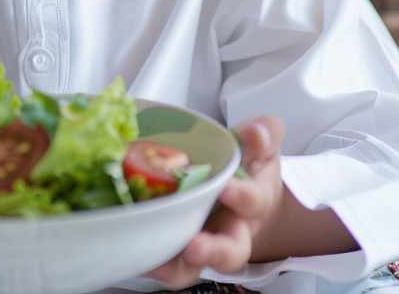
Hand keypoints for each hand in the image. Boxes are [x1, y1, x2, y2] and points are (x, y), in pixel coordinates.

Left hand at [146, 114, 357, 289]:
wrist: (245, 197)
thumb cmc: (250, 167)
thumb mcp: (260, 144)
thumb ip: (263, 133)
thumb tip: (257, 133)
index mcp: (254, 200)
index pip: (253, 201)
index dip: (242, 195)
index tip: (227, 187)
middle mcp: (232, 229)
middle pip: (231, 251)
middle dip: (213, 251)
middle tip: (194, 246)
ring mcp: (206, 244)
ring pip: (197, 266)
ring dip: (177, 265)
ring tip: (156, 260)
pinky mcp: (183, 252)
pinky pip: (170, 266)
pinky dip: (154, 263)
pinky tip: (135, 254)